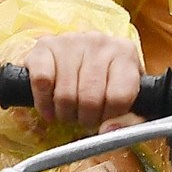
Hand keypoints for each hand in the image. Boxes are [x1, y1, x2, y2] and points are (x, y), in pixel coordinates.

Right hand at [24, 32, 141, 130]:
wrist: (79, 56)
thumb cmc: (106, 80)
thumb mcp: (128, 98)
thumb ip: (129, 121)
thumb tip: (108, 130)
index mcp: (125, 53)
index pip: (119, 97)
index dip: (109, 116)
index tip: (105, 117)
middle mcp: (100, 42)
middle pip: (90, 99)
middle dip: (85, 118)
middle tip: (84, 117)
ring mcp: (71, 40)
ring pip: (65, 94)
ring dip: (65, 113)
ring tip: (69, 111)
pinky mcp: (44, 46)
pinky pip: (41, 82)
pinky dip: (43, 102)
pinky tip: (49, 106)